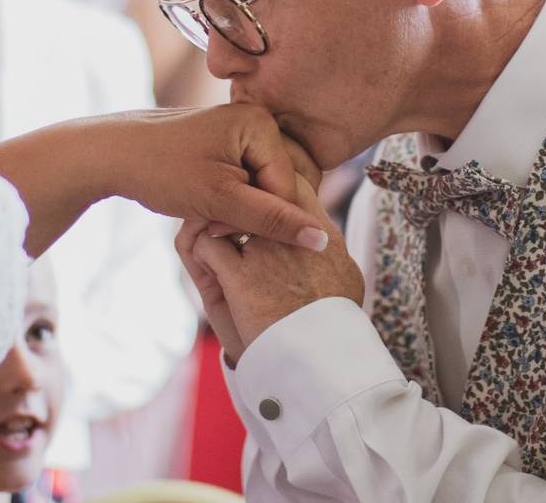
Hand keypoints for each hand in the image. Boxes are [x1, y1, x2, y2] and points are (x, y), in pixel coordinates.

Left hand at [106, 105, 326, 250]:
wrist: (109, 155)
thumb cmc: (160, 170)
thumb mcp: (219, 201)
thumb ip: (273, 221)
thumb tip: (322, 242)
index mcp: (261, 123)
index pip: (291, 186)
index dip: (266, 217)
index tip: (227, 230)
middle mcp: (258, 122)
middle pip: (284, 185)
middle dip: (258, 211)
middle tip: (220, 223)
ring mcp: (244, 133)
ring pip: (266, 188)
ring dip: (245, 210)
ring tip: (212, 217)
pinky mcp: (230, 147)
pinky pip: (250, 182)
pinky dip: (235, 202)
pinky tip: (210, 210)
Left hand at [181, 175, 363, 362]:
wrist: (320, 364)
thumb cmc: (331, 326)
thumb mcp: (344, 276)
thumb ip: (327, 248)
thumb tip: (323, 235)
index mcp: (322, 233)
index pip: (292, 182)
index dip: (267, 189)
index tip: (255, 208)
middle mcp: (294, 235)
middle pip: (252, 191)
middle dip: (235, 203)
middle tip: (226, 221)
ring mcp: (266, 253)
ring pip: (224, 214)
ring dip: (215, 228)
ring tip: (215, 247)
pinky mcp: (240, 276)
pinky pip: (205, 245)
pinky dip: (201, 254)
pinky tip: (210, 272)